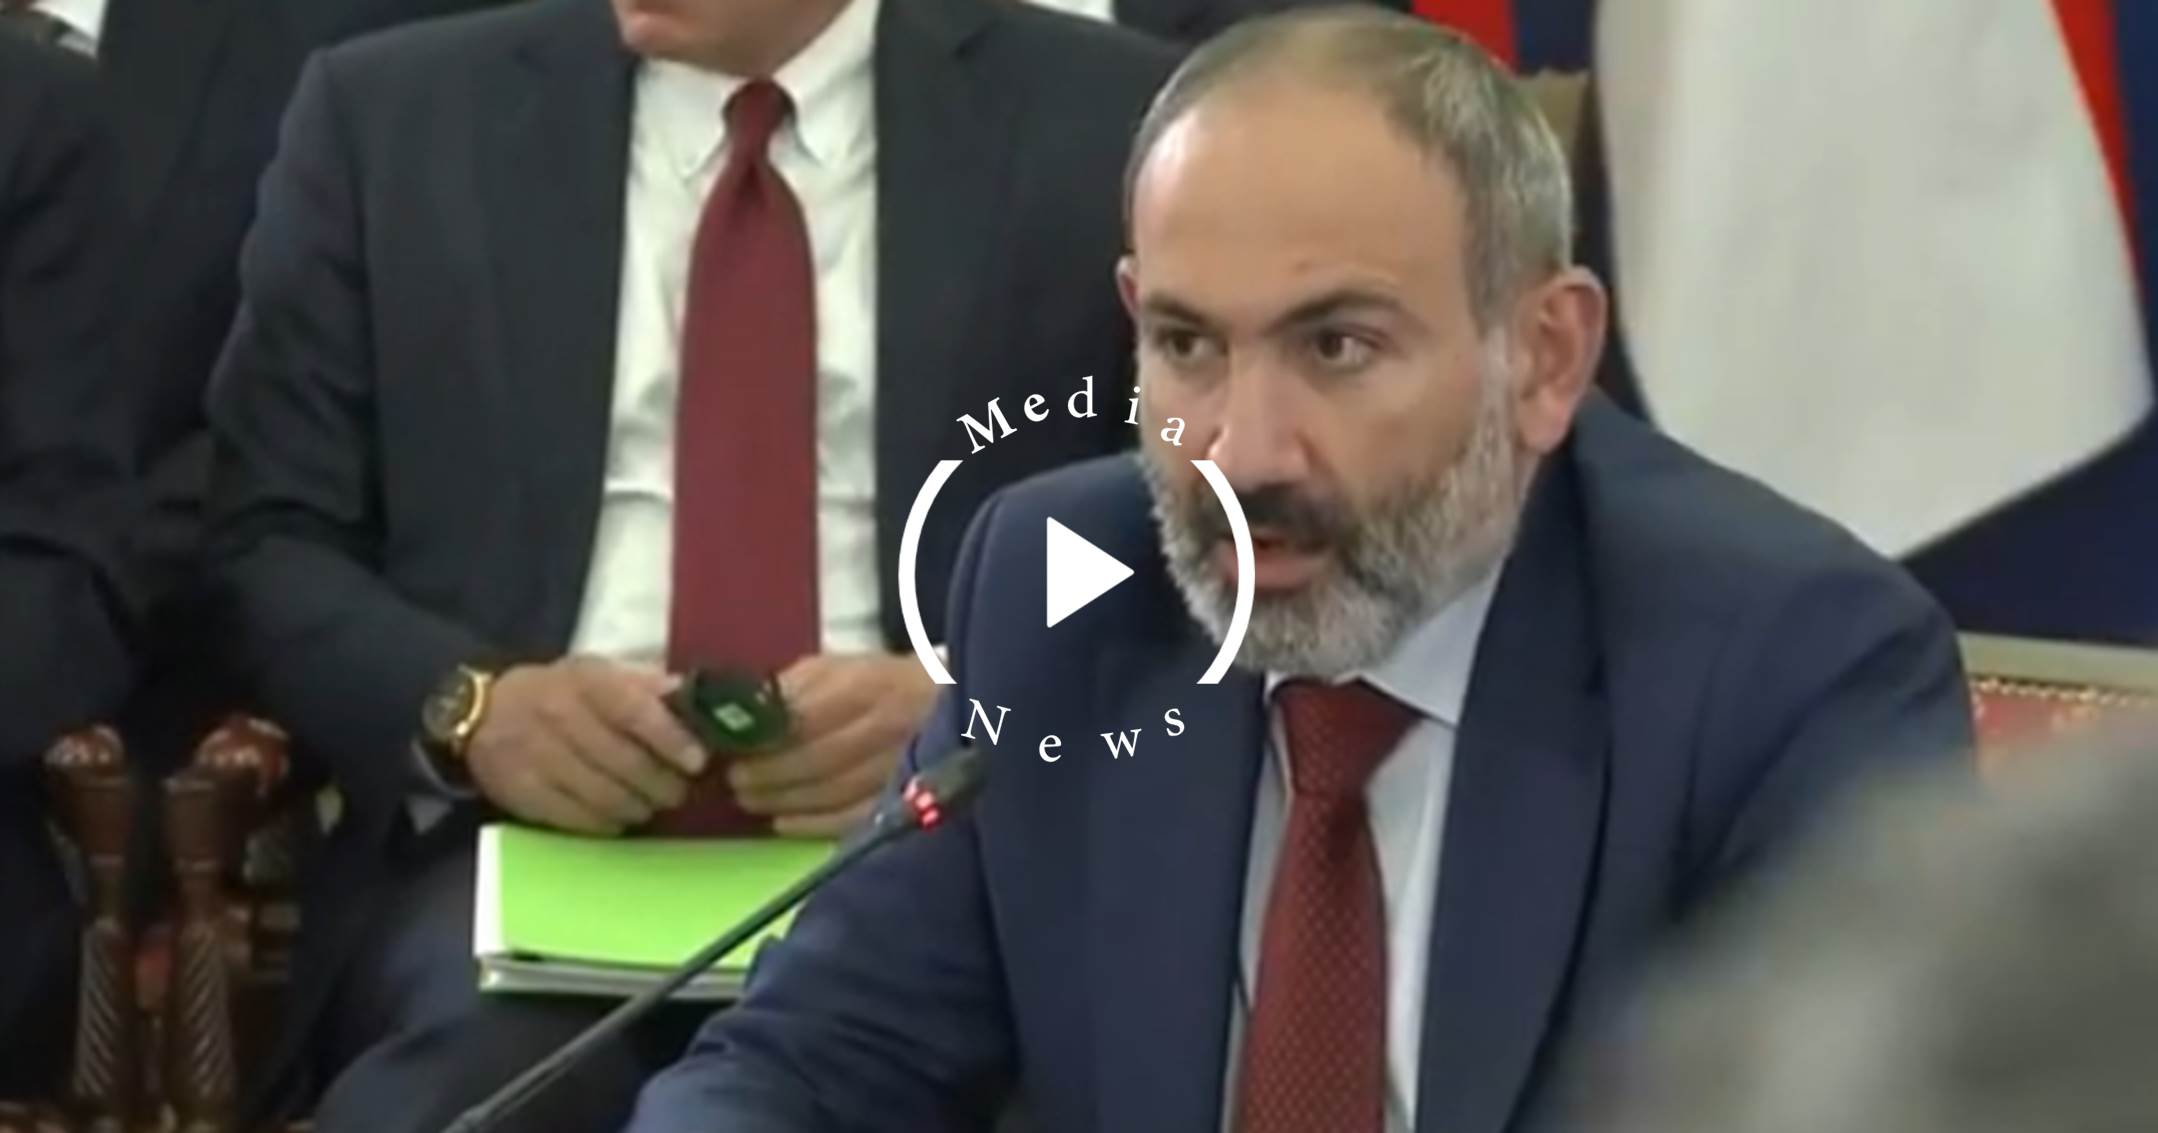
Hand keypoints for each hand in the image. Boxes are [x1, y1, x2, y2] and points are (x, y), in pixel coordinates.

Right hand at [465, 656, 706, 834]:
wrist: (481, 714)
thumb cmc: (558, 692)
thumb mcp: (597, 673)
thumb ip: (646, 684)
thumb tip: (691, 696)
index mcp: (585, 681)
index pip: (633, 711)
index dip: (670, 738)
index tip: (697, 761)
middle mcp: (559, 717)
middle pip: (624, 762)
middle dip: (663, 783)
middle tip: (680, 790)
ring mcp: (539, 759)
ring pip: (605, 796)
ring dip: (640, 806)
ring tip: (652, 803)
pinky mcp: (525, 794)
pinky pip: (579, 819)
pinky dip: (609, 822)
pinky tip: (620, 815)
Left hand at [728, 652, 937, 836]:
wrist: (946, 704)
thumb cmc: (879, 683)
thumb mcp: (836, 668)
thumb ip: (793, 688)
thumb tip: (744, 714)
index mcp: (865, 686)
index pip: (803, 719)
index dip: (763, 739)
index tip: (732, 748)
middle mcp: (885, 727)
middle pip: (816, 759)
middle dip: (767, 774)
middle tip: (735, 781)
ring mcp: (899, 766)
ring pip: (831, 792)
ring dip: (783, 800)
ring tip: (751, 800)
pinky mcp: (905, 798)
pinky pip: (853, 819)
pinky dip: (811, 825)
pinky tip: (783, 823)